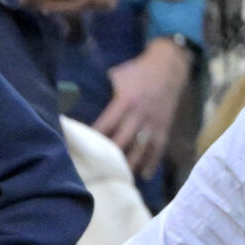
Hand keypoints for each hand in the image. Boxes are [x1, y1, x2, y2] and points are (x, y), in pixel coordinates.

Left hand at [91, 38, 190, 178]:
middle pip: (122, 141)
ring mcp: (154, 123)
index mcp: (126, 101)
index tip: (80, 151)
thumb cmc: (137, 70)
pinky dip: (152, 162)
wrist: (170, 65)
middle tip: (95, 171)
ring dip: (129, 165)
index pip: (106, 125)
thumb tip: (74, 96)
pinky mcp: (164, 127)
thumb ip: (101, 90)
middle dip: (109, 157)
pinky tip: (144, 175)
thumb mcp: (117, 75)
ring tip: (117, 179)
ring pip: (141, 149)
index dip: (93, 139)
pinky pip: (159, 148)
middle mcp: (140, 114)